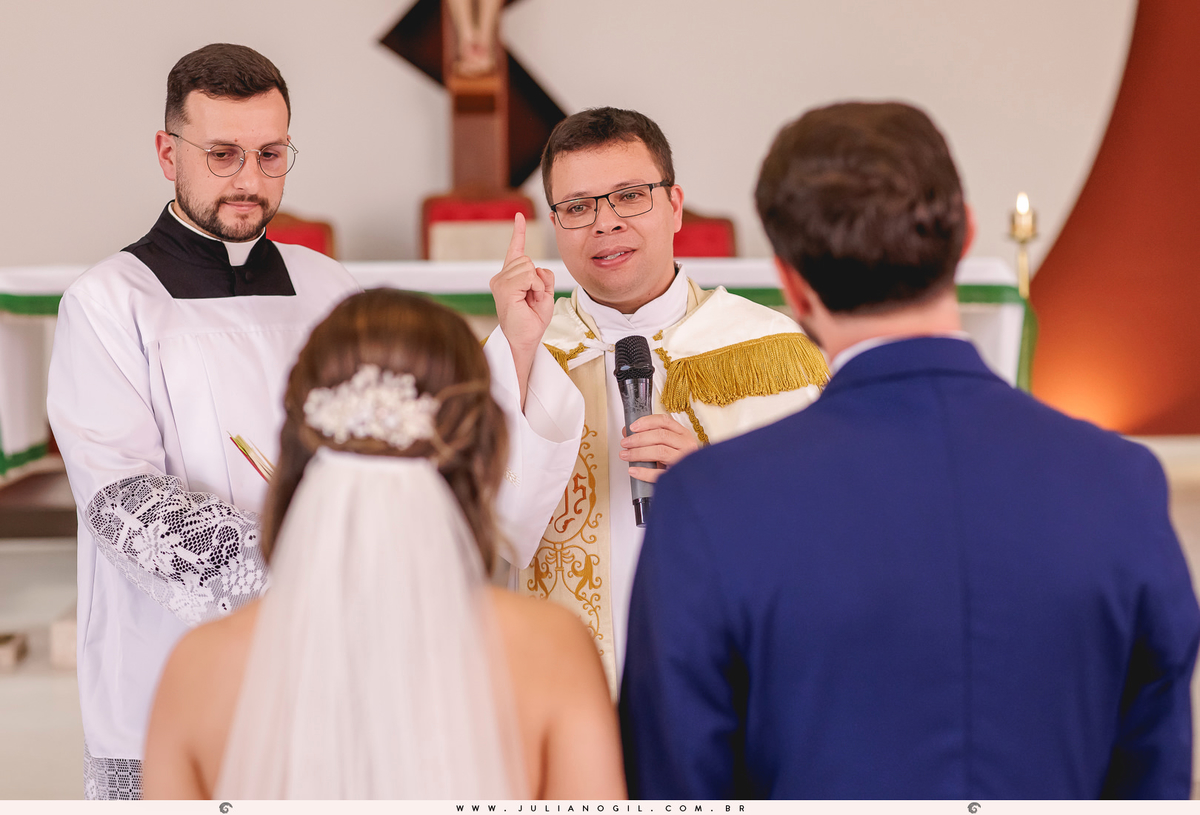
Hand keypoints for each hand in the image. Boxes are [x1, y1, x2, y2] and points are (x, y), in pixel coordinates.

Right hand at [490, 213, 554, 406]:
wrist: (524, 340)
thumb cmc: (532, 321)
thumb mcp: (544, 295)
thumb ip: (544, 278)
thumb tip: (539, 268)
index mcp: (510, 277)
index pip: (515, 250)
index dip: (518, 232)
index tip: (519, 216)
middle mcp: (501, 277)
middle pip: (527, 259)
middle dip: (538, 278)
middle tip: (533, 298)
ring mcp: (500, 281)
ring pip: (528, 265)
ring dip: (537, 284)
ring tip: (529, 300)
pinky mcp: (503, 287)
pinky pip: (529, 275)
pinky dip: (535, 287)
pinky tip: (528, 299)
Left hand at [619, 414, 698, 482]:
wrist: (694, 481)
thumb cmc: (678, 460)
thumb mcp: (667, 445)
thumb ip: (649, 437)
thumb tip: (627, 433)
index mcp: (683, 434)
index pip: (664, 421)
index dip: (647, 422)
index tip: (633, 427)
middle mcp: (685, 445)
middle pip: (660, 436)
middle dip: (639, 439)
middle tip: (625, 443)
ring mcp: (684, 461)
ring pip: (660, 452)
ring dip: (639, 453)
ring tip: (626, 455)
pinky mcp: (679, 477)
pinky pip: (660, 474)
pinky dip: (644, 472)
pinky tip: (634, 471)